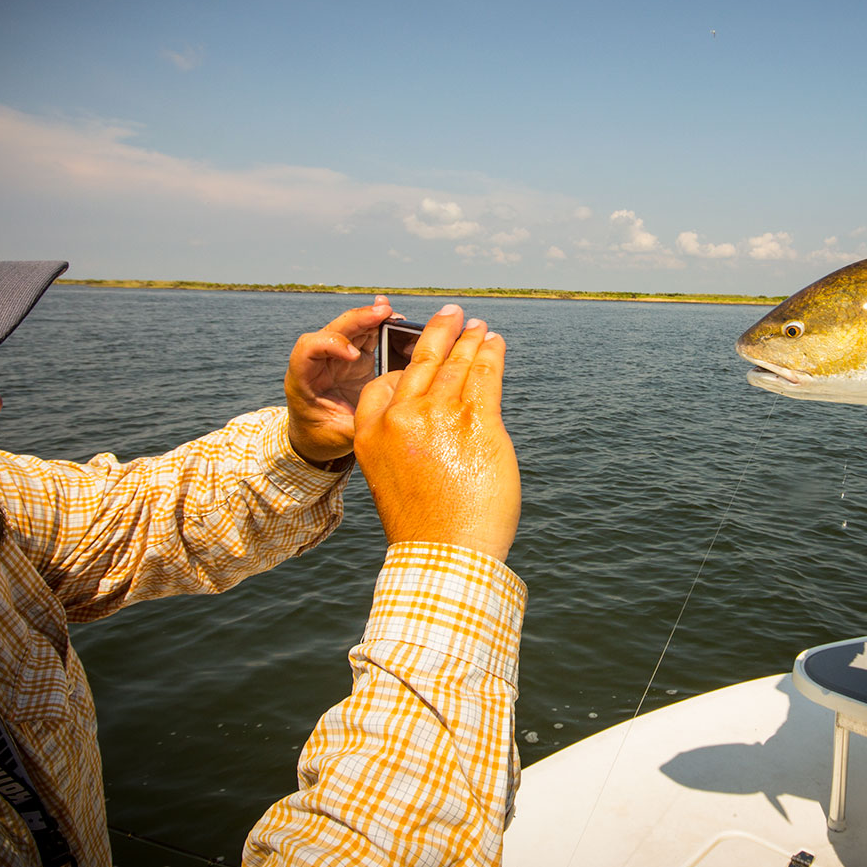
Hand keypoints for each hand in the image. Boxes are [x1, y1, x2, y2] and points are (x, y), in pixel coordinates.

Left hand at [284, 297, 397, 463]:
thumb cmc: (323, 437)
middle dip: (357, 319)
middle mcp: (317, 361)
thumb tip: (393, 408)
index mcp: (303, 379)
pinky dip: (377, 324)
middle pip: (331, 329)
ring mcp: (335, 356)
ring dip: (370, 317)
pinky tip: (392, 316)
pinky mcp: (353, 357)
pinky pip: (364, 334)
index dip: (331, 344)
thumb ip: (363, 422)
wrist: (317, 437)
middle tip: (382, 313)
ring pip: (349, 327)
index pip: (308, 349)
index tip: (356, 356)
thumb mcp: (341, 436)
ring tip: (390, 312)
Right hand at [352, 305, 519, 561]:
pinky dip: (492, 354)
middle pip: (423, 362)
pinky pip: (486, 375)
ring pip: (457, 364)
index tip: (417, 362)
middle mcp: (402, 418)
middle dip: (440, 331)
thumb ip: (405, 442)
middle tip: (453, 313)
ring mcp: (440, 415)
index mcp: (371, 434)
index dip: (402, 369)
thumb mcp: (392, 479)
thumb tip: (435, 418)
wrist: (446, 554)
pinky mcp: (478, 421)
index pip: (382, 385)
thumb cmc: (424, 525)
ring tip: (480, 327)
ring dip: (471, 340)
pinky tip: (495, 344)